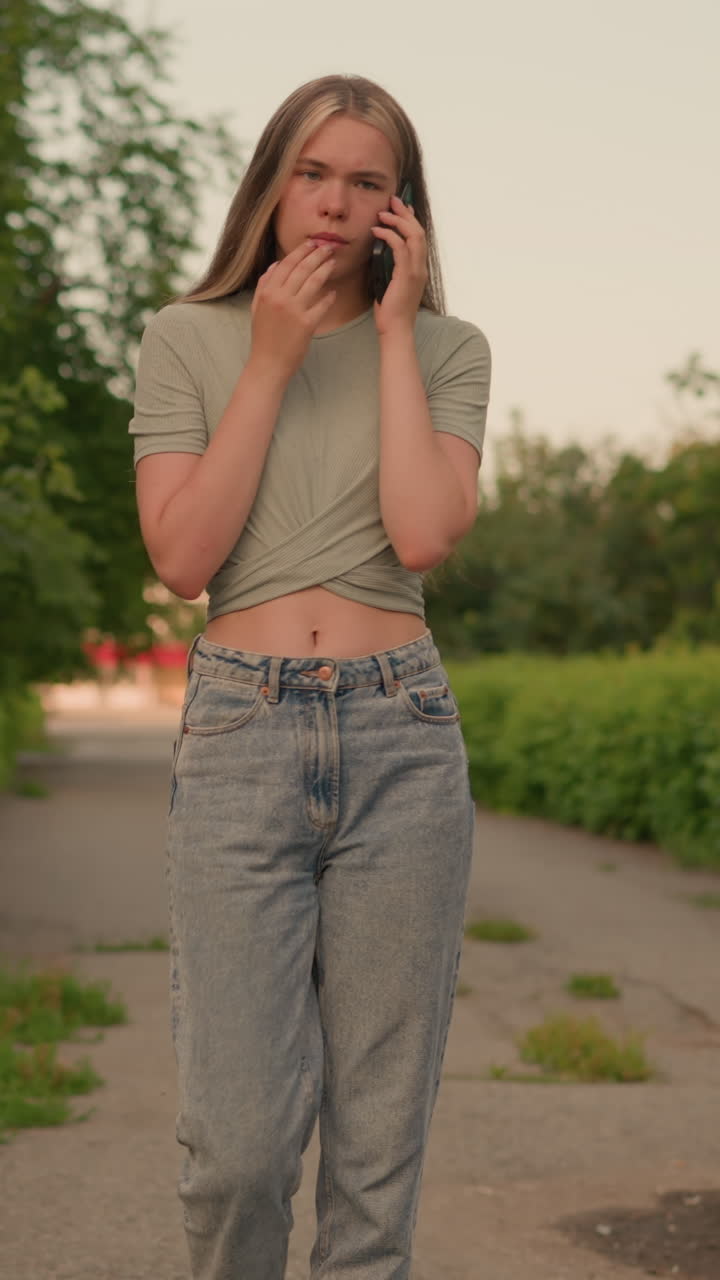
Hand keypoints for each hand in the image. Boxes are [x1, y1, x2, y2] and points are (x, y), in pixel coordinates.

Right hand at [249, 240, 337, 378]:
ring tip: (333, 262)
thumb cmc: (263, 338)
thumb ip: (264, 285)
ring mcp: (294, 310)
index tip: (311, 243)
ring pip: (314, 282)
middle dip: (317, 254)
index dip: (301, 251)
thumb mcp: (257, 308)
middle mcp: (280, 297)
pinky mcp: (307, 324)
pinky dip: (329, 297)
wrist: (268, 364)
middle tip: (328, 247)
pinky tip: (334, 293)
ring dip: (325, 269)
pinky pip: (322, 304)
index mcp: (267, 292)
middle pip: (302, 268)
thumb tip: (275, 265)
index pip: (286, 264)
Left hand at [371, 194, 427, 336]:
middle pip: (418, 231)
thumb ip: (389, 266)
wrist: (395, 329)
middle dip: (405, 213)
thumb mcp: (389, 282)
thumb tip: (379, 251)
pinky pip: (401, 248)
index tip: (400, 207)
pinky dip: (389, 236)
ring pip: (414, 236)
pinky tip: (377, 231)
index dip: (411, 218)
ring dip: (398, 221)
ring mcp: (416, 271)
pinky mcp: (406, 276)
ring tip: (383, 213)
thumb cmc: (390, 310)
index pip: (419, 236)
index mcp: (418, 268)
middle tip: (392, 200)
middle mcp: (421, 267)